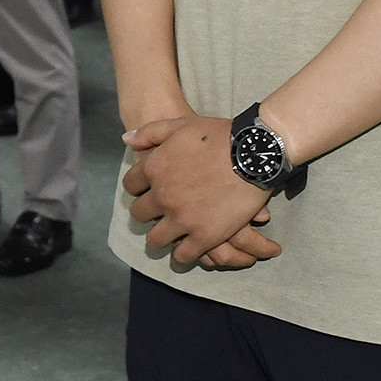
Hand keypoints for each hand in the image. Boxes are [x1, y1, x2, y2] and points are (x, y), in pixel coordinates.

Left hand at [120, 114, 282, 270]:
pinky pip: (182, 255)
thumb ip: (149, 133)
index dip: (138, 187)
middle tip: (158, 211)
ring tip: (169, 233)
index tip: (147, 189)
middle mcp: (162, 196)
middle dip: (147, 212)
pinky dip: (182, 254)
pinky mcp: (204, 237)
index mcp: (153, 169)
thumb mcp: (179, 125)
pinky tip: (186, 248)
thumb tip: (127, 140)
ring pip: (156, 239)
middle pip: (139, 214)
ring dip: (160, 236)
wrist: (252, 153)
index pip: (131, 186)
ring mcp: (182, 219)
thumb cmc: (217, 136)